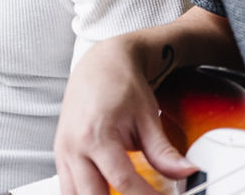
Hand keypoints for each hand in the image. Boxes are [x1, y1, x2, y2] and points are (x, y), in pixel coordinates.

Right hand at [53, 36, 195, 194]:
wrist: (102, 62)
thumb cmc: (121, 83)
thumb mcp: (147, 117)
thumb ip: (163, 152)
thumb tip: (184, 172)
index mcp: (96, 135)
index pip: (123, 182)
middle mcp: (73, 146)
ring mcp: (63, 151)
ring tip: (123, 194)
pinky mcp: (60, 153)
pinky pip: (67, 187)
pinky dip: (84, 194)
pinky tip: (104, 191)